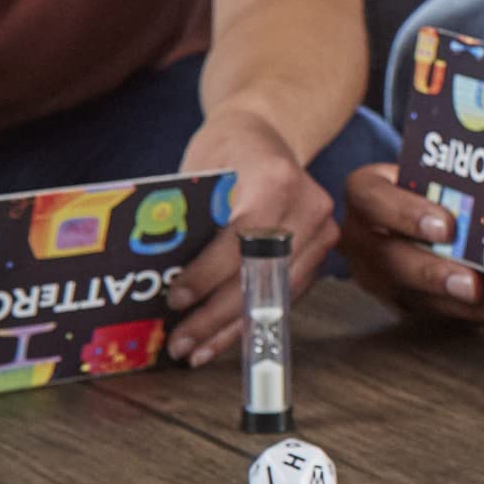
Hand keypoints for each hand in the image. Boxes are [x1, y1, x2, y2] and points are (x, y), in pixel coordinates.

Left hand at [163, 112, 336, 365]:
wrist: (267, 133)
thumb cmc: (226, 151)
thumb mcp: (200, 173)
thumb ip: (190, 222)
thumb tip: (159, 279)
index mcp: (275, 180)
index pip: (241, 240)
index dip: (207, 277)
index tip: (174, 299)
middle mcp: (308, 205)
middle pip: (263, 274)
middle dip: (218, 316)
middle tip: (181, 343)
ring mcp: (322, 227)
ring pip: (279, 292)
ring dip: (236, 328)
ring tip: (198, 351)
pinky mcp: (323, 246)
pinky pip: (288, 291)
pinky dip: (255, 316)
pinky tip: (225, 336)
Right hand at [338, 162, 483, 332]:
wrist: (402, 208)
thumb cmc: (420, 180)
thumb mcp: (425, 167)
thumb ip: (451, 173)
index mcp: (365, 196)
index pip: (375, 202)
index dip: (408, 215)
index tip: (447, 227)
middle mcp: (365, 242)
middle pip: (392, 262)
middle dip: (436, 276)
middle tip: (472, 285)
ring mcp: (383, 279)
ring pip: (423, 300)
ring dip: (474, 309)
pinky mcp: (409, 304)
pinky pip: (448, 317)